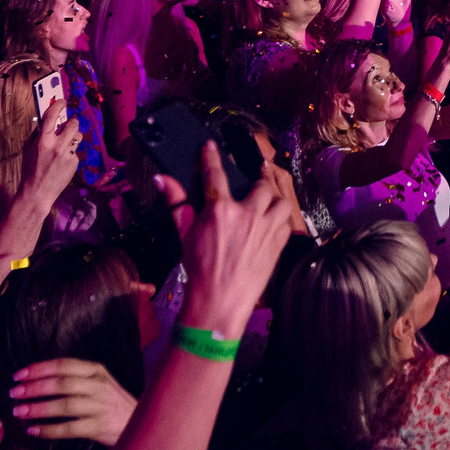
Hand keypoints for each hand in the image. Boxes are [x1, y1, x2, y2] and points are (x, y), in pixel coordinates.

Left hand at [7, 357, 138, 445]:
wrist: (141, 424)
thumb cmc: (112, 403)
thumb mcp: (100, 383)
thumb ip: (76, 379)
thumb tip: (37, 380)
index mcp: (96, 371)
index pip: (63, 365)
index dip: (39, 369)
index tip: (19, 375)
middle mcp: (99, 386)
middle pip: (62, 384)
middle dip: (35, 388)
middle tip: (15, 393)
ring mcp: (100, 407)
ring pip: (64, 405)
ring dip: (38, 408)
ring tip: (19, 412)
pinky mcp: (100, 427)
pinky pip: (70, 428)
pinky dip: (50, 429)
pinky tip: (34, 430)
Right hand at [24, 104, 85, 206]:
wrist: (38, 192)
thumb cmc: (30, 169)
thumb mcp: (28, 149)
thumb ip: (38, 133)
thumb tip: (44, 119)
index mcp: (43, 140)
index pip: (52, 115)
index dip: (59, 104)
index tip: (62, 101)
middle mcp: (57, 146)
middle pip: (73, 124)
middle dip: (70, 122)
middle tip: (66, 125)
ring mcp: (68, 155)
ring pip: (78, 136)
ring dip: (73, 136)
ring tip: (65, 143)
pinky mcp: (74, 163)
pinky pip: (76, 151)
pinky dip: (71, 152)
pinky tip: (62, 161)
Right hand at [169, 140, 296, 336]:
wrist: (220, 302)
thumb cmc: (200, 269)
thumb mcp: (184, 234)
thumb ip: (176, 203)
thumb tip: (162, 179)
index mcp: (220, 210)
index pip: (215, 173)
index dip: (212, 157)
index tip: (211, 147)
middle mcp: (247, 215)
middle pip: (260, 186)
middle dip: (256, 184)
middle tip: (250, 187)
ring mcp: (265, 229)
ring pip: (280, 202)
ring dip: (274, 201)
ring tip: (266, 205)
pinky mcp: (278, 244)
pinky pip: (286, 223)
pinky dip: (280, 221)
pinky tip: (271, 225)